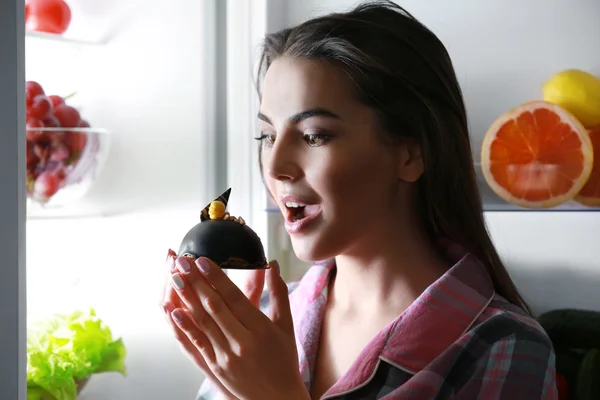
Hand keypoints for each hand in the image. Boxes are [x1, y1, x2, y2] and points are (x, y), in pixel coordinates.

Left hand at [169, 256, 308, 399]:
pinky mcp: (216, 368)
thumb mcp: (286, 326)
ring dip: (186, 298)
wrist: (277, 399)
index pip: (234, 297)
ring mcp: (226, 357)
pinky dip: (184, 327)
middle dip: (196, 282)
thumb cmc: (284, 360)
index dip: (216, 277)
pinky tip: (174, 312)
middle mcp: (243, 343)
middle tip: (183, 262)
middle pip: (214, 307)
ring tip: (175, 278)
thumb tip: (272, 265)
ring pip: (202, 322)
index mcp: (261, 329)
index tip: (202, 260)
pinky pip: (196, 344)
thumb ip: (279, 293)